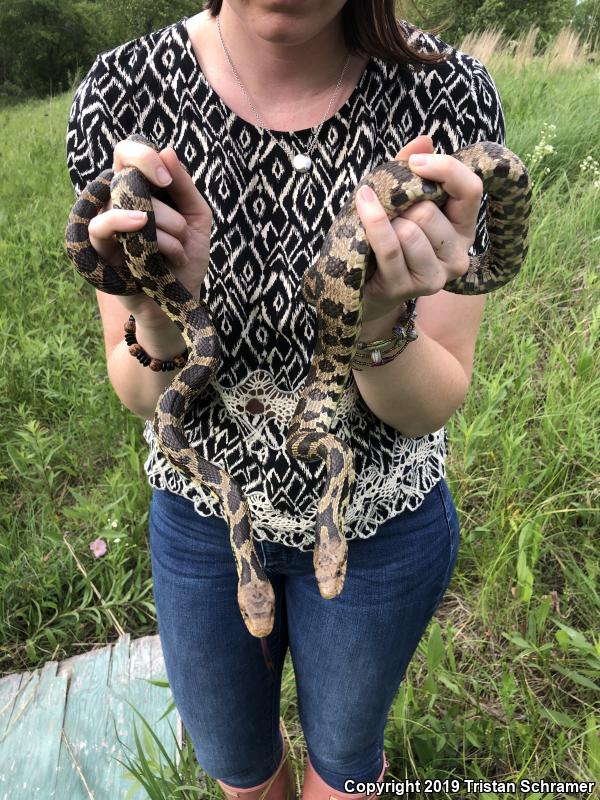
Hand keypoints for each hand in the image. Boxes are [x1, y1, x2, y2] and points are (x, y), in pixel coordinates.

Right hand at [88, 138, 212, 325]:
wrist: (181, 299)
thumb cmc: (187, 257)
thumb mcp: (196, 218)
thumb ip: (184, 185)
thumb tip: (166, 150)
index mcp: (140, 189)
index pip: (128, 153)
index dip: (143, 156)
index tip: (165, 178)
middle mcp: (118, 201)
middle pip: (129, 179)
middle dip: (167, 210)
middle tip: (183, 232)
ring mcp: (106, 223)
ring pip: (122, 204)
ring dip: (160, 228)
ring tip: (177, 251)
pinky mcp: (97, 248)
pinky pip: (100, 226)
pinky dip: (123, 224)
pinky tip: (141, 227)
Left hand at [355, 135, 482, 326]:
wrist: (362, 285)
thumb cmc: (385, 237)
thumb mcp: (398, 200)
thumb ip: (410, 170)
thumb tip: (424, 141)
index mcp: (463, 227)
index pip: (471, 189)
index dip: (445, 169)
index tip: (415, 164)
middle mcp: (457, 255)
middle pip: (429, 211)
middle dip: (400, 206)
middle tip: (389, 216)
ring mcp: (435, 277)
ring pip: (410, 230)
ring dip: (385, 223)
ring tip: (379, 234)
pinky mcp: (408, 288)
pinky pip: (390, 247)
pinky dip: (373, 225)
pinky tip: (362, 208)